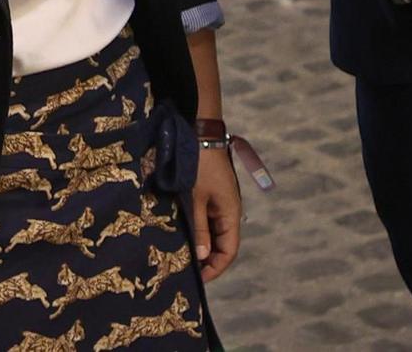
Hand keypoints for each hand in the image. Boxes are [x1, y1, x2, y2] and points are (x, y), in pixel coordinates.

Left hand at [190, 145, 242, 281]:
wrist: (199, 132)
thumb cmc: (198, 165)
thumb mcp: (196, 198)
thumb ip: (199, 228)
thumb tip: (201, 257)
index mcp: (230, 214)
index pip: (229, 251)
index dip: (215, 268)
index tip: (197, 279)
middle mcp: (228, 211)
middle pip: (221, 245)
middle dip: (206, 261)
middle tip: (185, 271)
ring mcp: (218, 203)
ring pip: (212, 233)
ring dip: (200, 246)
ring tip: (181, 257)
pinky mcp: (209, 195)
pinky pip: (205, 220)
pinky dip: (197, 231)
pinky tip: (182, 235)